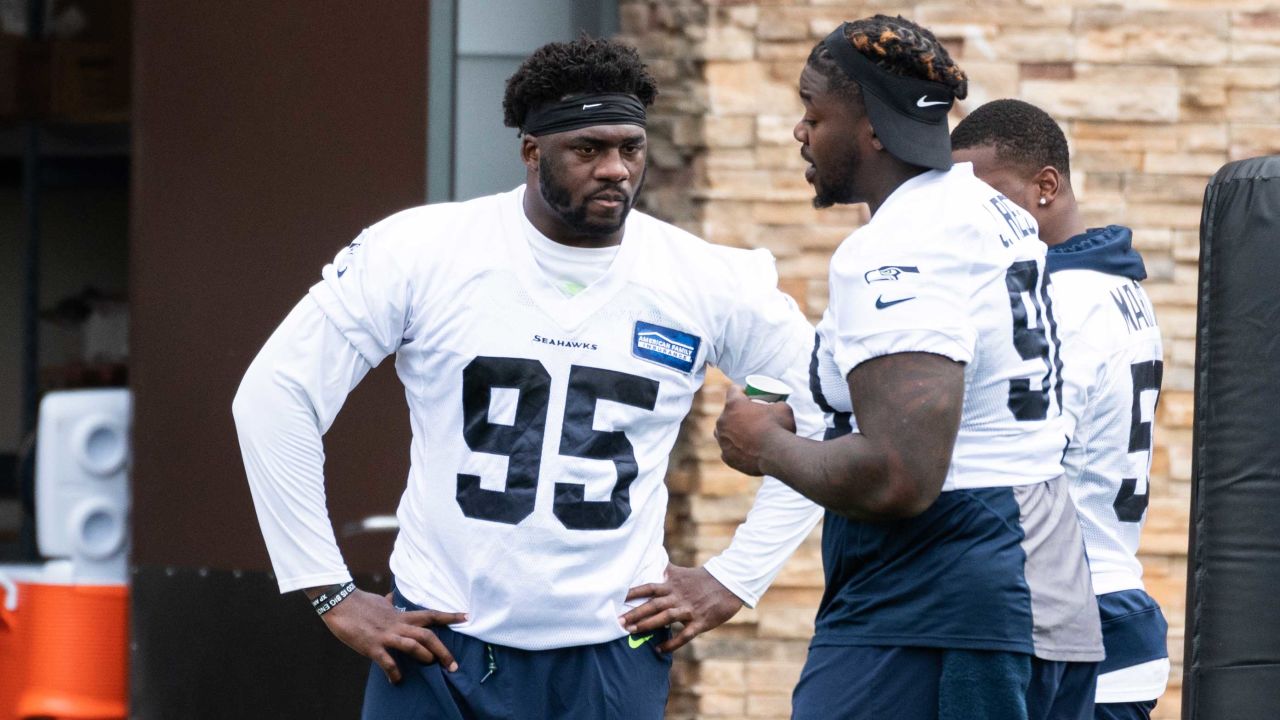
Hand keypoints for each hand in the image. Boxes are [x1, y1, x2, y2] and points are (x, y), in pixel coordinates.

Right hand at [312, 587, 466, 683]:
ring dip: (425, 656)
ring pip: (413, 645)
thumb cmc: (359, 603)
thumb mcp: (379, 601)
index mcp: (400, 615)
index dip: (449, 616)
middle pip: (427, 635)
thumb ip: (389, 603)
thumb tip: (392, 597)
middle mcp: (397, 625)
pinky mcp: (372, 645)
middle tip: (454, 665)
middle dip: (443, 650)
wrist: (339, 602)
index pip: (430, 614)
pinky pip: (387, 661)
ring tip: (432, 665)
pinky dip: (394, 672)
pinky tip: (397, 680)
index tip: (466, 617)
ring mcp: (386, 635)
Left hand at [620, 564, 744, 652]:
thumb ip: (665, 571)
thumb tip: (652, 559)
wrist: (729, 584)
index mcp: (672, 585)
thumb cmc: (702, 579)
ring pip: (665, 618)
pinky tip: (659, 649)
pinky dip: (672, 643)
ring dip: (648, 625)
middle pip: (653, 604)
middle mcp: (678, 597)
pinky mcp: (700, 622)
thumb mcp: (682, 573)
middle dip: (636, 613)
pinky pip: (684, 635)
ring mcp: (689, 610)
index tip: (617, 598)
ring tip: (633, 632)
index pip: (649, 587)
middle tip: (619, 622)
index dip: (633, 592)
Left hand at [715, 385, 795, 475]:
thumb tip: (776, 407)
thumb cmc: (779, 428)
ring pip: (724, 432)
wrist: (777, 455)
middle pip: (727, 413)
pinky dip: (736, 450)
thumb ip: (775, 404)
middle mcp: (723, 421)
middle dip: (737, 414)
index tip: (750, 396)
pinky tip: (746, 450)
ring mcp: (723, 441)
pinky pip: (728, 450)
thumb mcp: (782, 408)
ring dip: (732, 432)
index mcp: (733, 404)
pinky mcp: (727, 457)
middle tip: (751, 418)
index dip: (742, 391)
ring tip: (747, 434)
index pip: (733, 390)